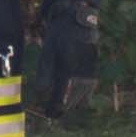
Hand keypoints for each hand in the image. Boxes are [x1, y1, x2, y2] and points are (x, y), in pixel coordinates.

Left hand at [29, 0, 100, 118]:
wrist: (78, 23)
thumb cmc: (58, 37)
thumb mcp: (46, 53)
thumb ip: (44, 76)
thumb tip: (41, 96)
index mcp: (68, 72)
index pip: (61, 102)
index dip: (53, 111)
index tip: (47, 113)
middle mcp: (82, 77)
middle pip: (71, 105)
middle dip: (60, 108)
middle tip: (49, 108)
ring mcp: (90, 76)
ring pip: (81, 102)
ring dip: (70, 103)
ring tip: (58, 99)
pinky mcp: (94, 74)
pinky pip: (87, 94)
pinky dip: (78, 96)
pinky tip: (69, 90)